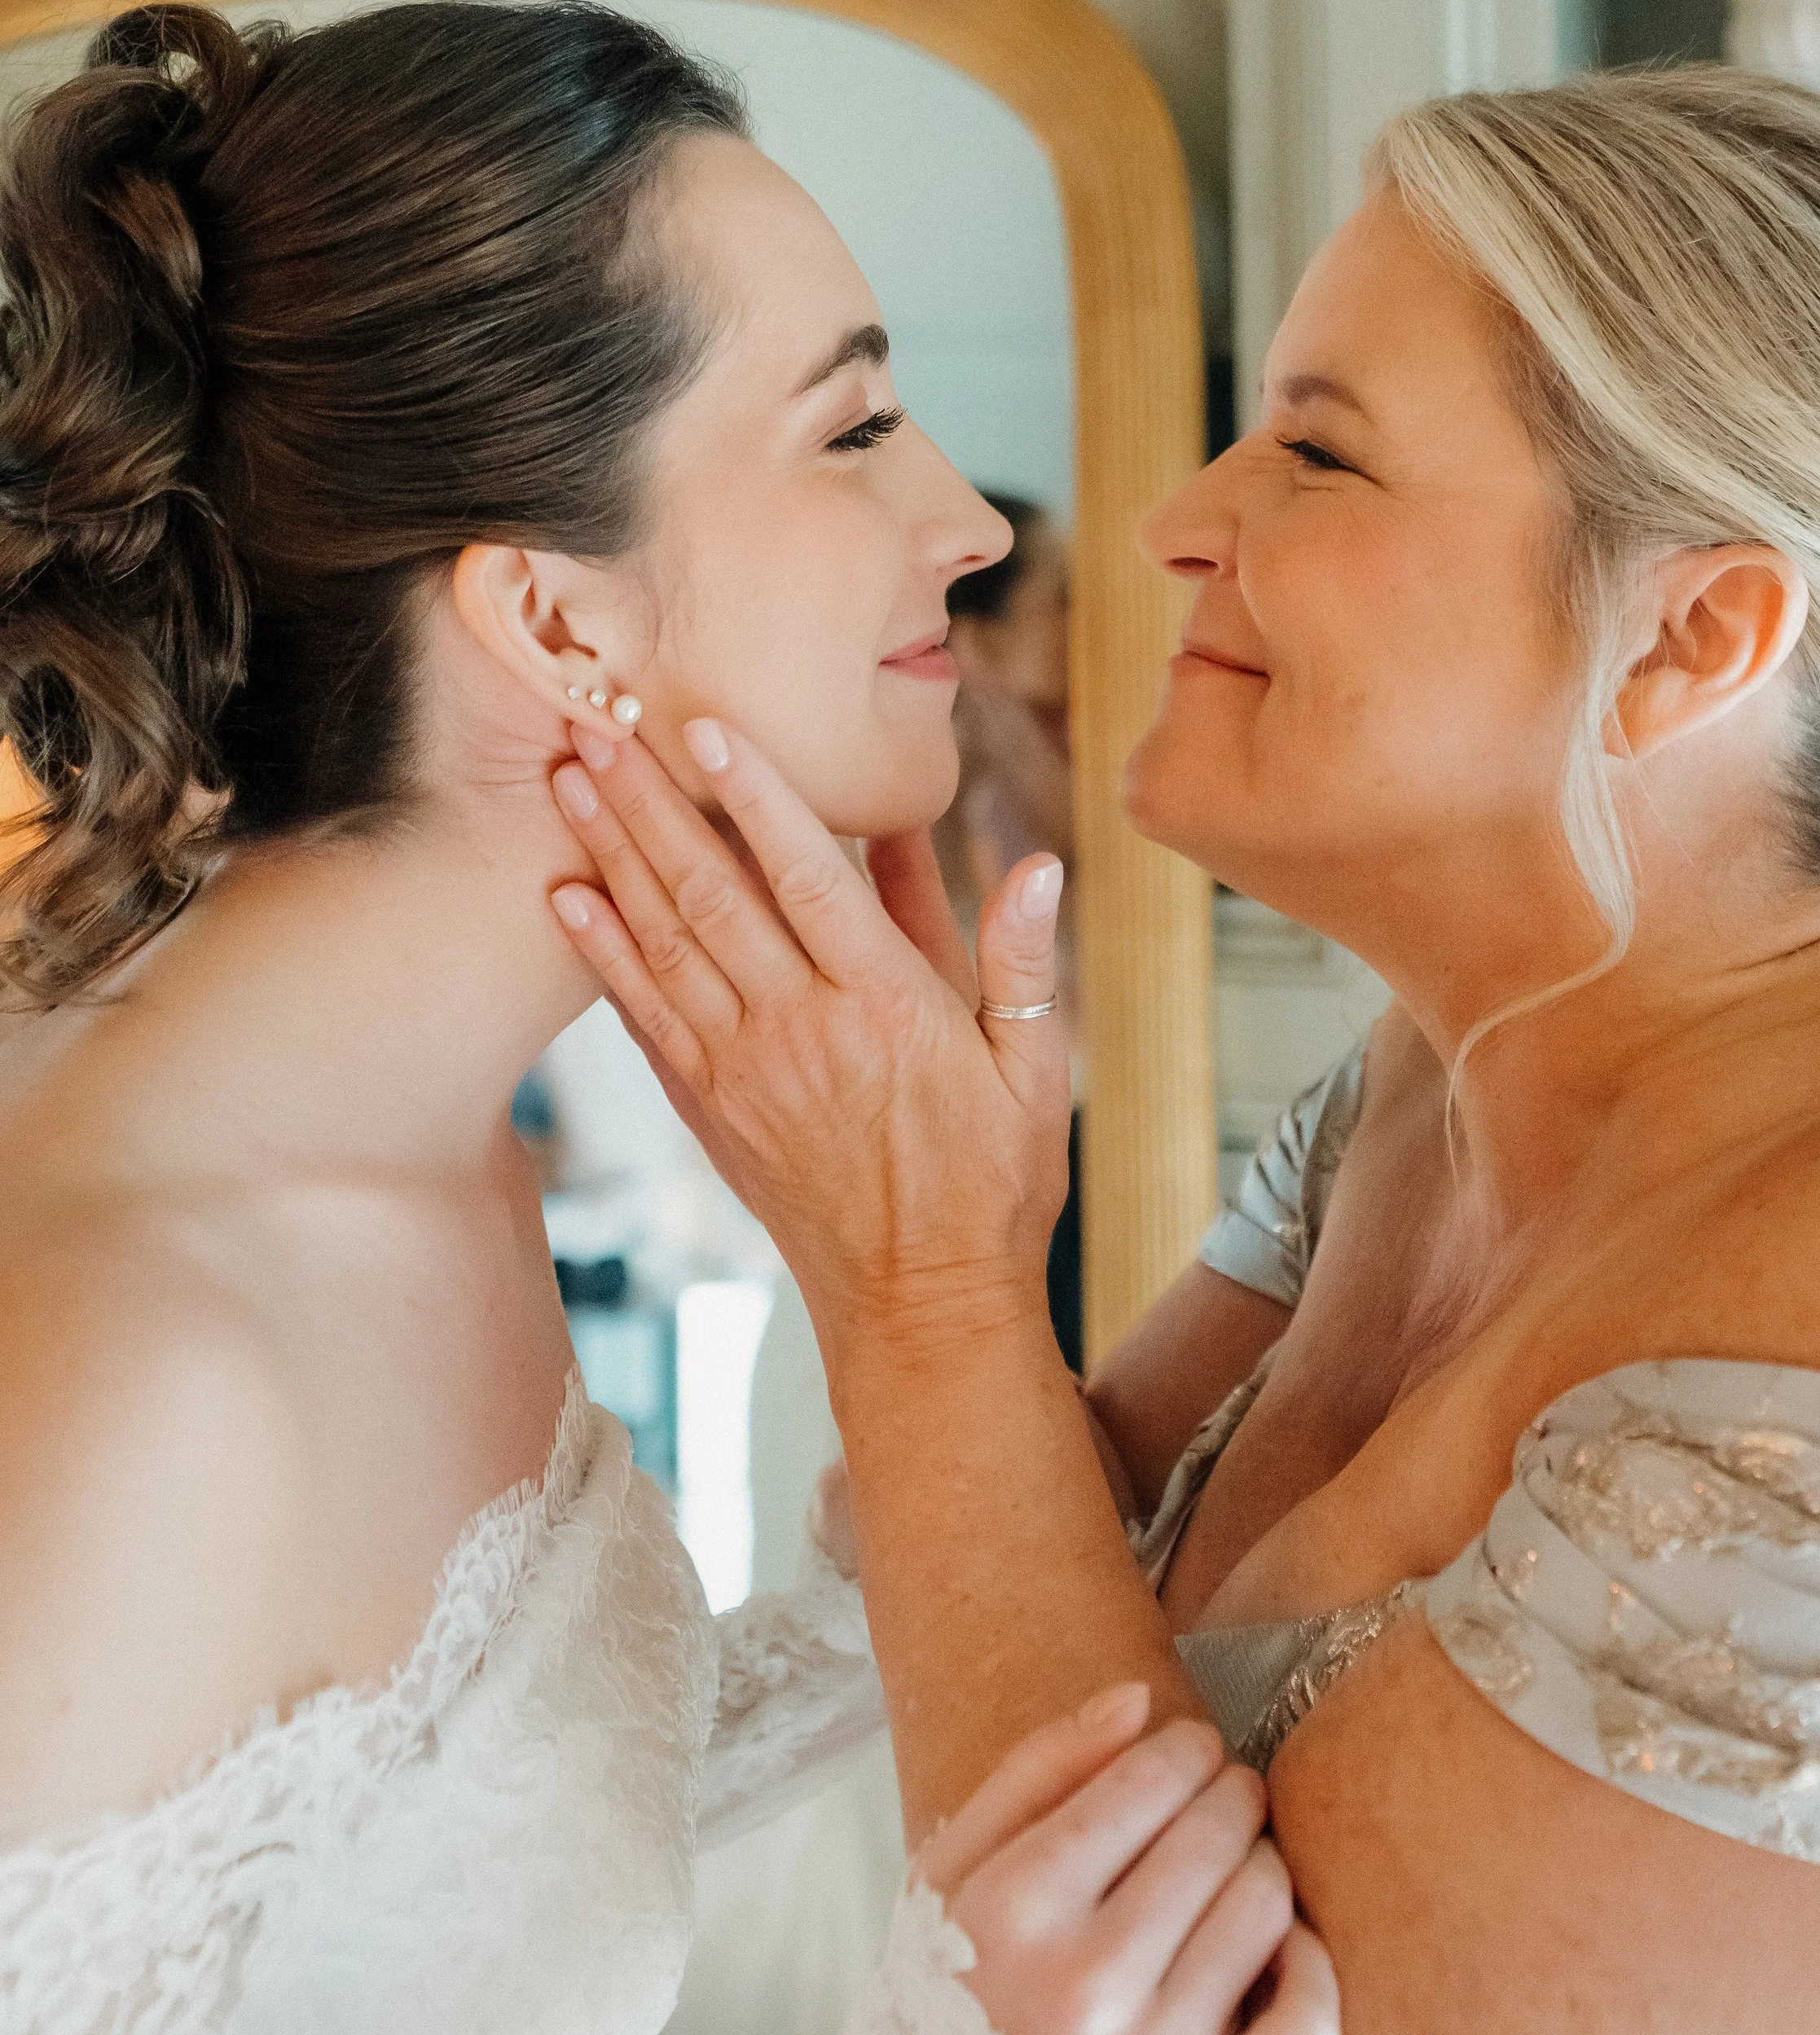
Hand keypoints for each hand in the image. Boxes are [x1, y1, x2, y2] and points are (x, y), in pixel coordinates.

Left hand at [550, 718, 1072, 1356]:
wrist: (922, 1304)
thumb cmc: (993, 1180)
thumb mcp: (1036, 1068)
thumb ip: (1022, 961)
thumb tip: (1036, 863)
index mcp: (888, 1006)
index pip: (812, 878)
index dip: (760, 798)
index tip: (709, 730)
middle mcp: (803, 1030)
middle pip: (714, 897)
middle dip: (652, 807)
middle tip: (598, 731)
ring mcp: (746, 1071)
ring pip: (667, 945)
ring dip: (612, 859)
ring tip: (568, 787)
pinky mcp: (711, 1109)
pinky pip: (646, 1018)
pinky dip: (604, 954)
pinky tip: (567, 899)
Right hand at [919, 1683, 1339, 2034]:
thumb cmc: (947, 1999)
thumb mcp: (949, 1877)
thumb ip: (1034, 1772)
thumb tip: (1136, 1698)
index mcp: (1017, 1909)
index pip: (1152, 1776)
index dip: (1186, 1746)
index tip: (1189, 1749)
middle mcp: (1089, 1984)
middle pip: (1218, 1829)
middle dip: (1230, 1794)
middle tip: (1219, 1800)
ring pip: (1266, 1902)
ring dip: (1260, 1864)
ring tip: (1231, 1869)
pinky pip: (1310, 2016)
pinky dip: (1310, 1963)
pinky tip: (1275, 1946)